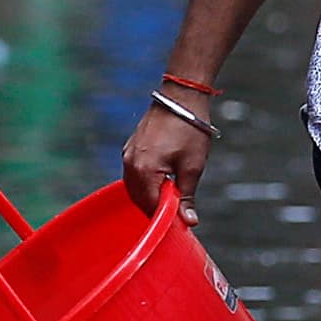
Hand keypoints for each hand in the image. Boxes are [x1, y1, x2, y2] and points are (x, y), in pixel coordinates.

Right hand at [122, 101, 208, 222]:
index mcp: (144, 170)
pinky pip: (135, 174)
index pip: (151, 206)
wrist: (181, 98)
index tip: (181, 222)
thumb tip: (188, 221)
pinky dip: (147, 182)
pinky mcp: (130, 148)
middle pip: (139, 199)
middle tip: (179, 212)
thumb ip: (187, 196)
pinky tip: (164, 181)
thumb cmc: (189, 130)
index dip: (167, 217)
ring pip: (135, 188)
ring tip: (174, 196)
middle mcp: (130, 164)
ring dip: (152, 195)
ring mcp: (128, 155)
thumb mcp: (193, 166)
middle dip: (158, 208)